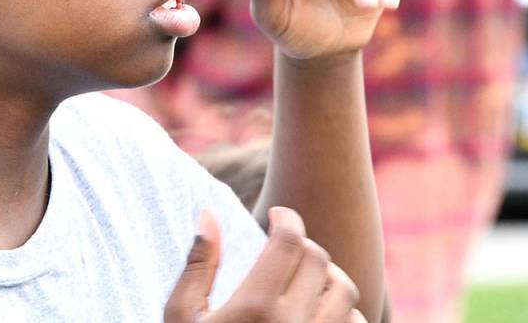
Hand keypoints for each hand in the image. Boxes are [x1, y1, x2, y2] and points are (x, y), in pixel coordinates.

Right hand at [165, 206, 364, 322]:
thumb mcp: (181, 316)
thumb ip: (199, 263)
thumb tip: (208, 214)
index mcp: (254, 307)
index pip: (289, 241)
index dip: (287, 218)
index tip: (277, 214)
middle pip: (319, 261)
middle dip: (303, 245)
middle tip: (284, 248)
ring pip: (346, 294)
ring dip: (328, 277)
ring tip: (304, 278)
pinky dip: (343, 314)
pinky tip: (317, 314)